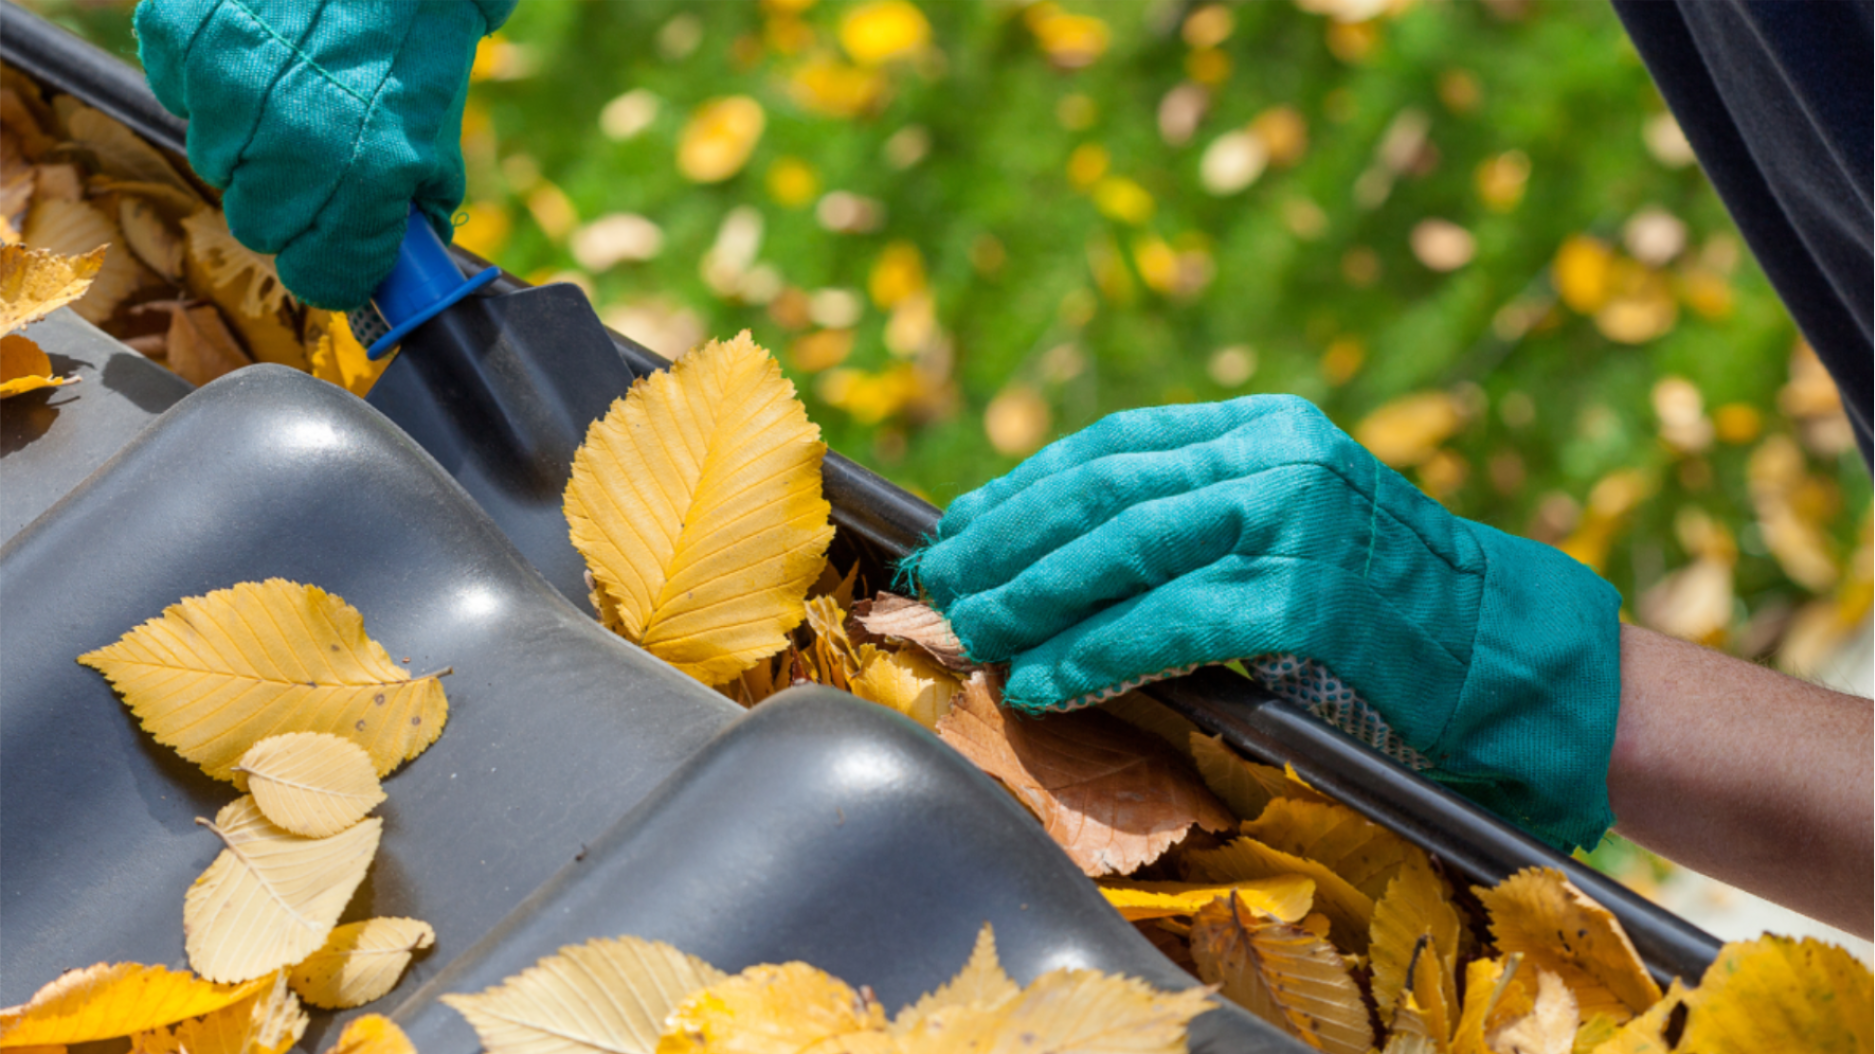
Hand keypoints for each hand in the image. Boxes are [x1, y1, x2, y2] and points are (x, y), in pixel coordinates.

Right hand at [135, 0, 518, 309]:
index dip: (330, 267)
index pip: (321, 277)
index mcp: (367, 175)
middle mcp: (292, 140)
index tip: (334, 251)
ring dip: (248, 142)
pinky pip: (180, 97)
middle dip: (287, 203)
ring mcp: (228, 89)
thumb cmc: (413, 37)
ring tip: (289, 90)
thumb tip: (393, 270)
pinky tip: (256, 53)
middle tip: (315, 157)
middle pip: (258, 227)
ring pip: (215, 164)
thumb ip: (409, 209)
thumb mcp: (434, 133)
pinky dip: (210, 84)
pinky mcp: (182, 38)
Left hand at [906, 395, 1622, 850]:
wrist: (1515, 657)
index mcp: (1265, 427)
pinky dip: (1092, 654)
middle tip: (941, 585)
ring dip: (1030, 599)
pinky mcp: (1306, 597)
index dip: (1023, 488)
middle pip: (1101, 491)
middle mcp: (1275, 455)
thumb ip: (1200, 518)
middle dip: (1006, 543)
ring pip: (1122, 551)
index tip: (960, 528)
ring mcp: (1293, 520)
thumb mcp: (1295, 525)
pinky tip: (1042, 681)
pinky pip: (1167, 624)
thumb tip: (1064, 552)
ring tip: (972, 633)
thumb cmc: (1394, 609)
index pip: (1113, 445)